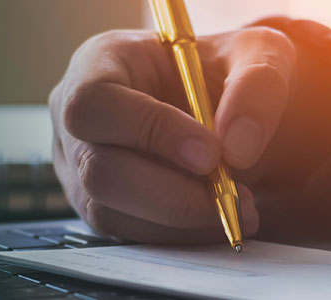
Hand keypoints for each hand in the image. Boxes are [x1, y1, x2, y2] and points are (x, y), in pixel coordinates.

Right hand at [48, 27, 297, 242]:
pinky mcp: (98, 204)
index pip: (95, 103)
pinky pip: (126, 232)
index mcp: (98, 63)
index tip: (209, 153)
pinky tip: (215, 215)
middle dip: (170, 193)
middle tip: (230, 195)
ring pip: (109, 210)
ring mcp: (78, 167)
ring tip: (235, 206)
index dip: (148, 131)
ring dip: (178, 220)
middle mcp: (75, 119)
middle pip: (96, 169)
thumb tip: (238, 149)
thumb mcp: (255, 53)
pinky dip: (176, 234)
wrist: (220, 101)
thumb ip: (255, 87)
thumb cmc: (223, 69)